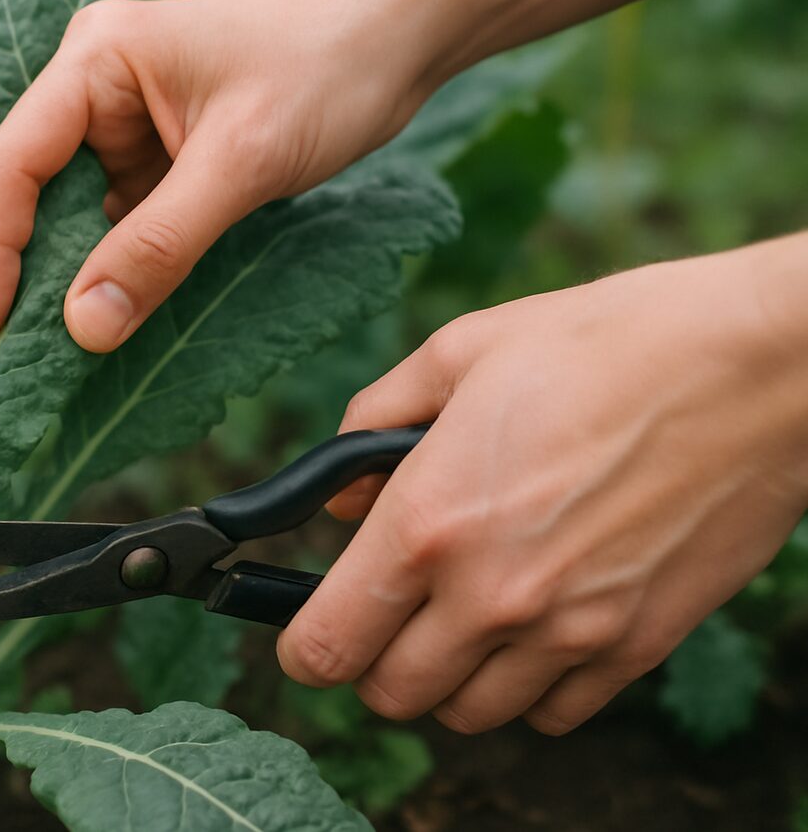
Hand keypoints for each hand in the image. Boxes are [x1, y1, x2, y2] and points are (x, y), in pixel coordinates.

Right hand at [0, 0, 790, 352]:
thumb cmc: (325, 68)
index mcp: (95, 62)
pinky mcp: (162, 159)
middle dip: (22, 273)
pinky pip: (120, 224)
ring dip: (69, 280)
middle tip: (7, 357)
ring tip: (50, 354)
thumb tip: (84, 327)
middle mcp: (96, 89)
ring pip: (75, 218)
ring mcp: (128, 126)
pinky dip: (116, 271)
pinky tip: (111, 317)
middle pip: (31, 193)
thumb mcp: (241, 163)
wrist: (399, 38)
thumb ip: (160, 246)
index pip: (13, 165)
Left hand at [277, 235, 807, 734]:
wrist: (755, 366)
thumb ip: (374, 425)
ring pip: (467, 714)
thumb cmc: (606, 344)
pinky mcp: (636, 646)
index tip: (308, 628)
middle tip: (388, 611)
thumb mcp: (461, 353)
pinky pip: (552, 713)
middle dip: (371, 660)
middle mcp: (491, 594)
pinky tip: (532, 626)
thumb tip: (340, 498)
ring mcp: (568, 632)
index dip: (302, 644)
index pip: (327, 643)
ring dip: (447, 677)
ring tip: (463, 614)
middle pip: (389, 694)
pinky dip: (527, 687)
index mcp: (429, 520)